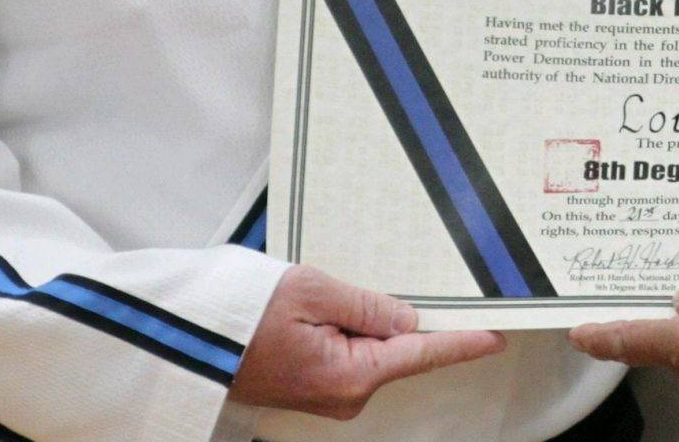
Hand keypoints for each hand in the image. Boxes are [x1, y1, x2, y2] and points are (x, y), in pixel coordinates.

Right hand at [231, 265, 504, 419]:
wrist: (181, 340)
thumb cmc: (239, 315)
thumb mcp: (312, 291)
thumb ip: (368, 306)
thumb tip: (408, 319)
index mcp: (351, 375)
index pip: (423, 353)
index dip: (463, 342)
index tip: (497, 336)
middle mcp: (344, 395)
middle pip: (397, 349)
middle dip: (396, 315)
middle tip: (371, 283)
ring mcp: (328, 394)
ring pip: (370, 349)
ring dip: (364, 320)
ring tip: (324, 294)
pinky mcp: (313, 386)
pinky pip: (348, 354)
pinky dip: (347, 329)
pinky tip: (324, 308)